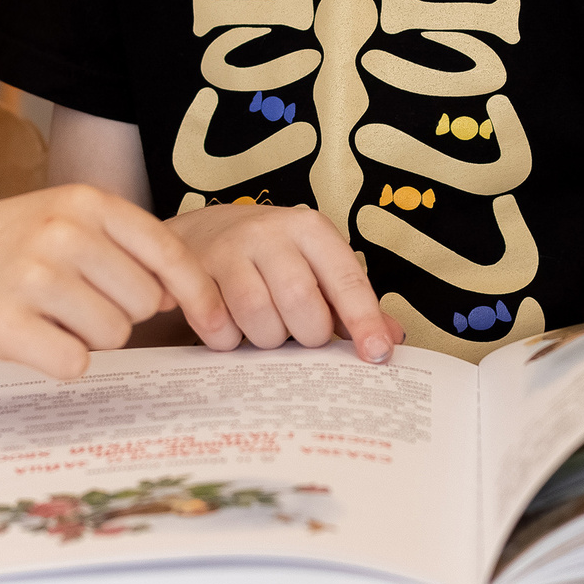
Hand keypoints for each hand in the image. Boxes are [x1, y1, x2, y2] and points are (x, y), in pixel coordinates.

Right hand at [0, 184, 239, 376]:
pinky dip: (62, 361)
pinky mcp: (6, 323)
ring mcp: (33, 276)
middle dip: (121, 314)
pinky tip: (35, 339)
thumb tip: (179, 293)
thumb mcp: (64, 219)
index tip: (215, 323)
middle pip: (144, 302)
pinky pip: (74, 362)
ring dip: (89, 338)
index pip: (168, 252)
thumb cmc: (5, 246)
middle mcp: (63, 231)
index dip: (198, 293)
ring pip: (113, 335)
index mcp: (86, 201)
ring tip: (49, 315)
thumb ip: (124, 246)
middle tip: (76, 304)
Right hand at [168, 203, 403, 363]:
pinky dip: (228, 340)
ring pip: (258, 317)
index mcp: (310, 229)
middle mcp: (270, 232)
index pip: (346, 279)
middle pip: (302, 303)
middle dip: (306, 333)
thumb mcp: (314, 266)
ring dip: (265, 338)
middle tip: (299, 332)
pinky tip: (231, 325)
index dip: (364, 321)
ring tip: (264, 326)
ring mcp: (228, 249)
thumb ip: (349, 303)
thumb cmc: (270, 258)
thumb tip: (391, 339)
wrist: (202, 233)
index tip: (376, 354)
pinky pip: (217, 327)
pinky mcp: (192, 271)